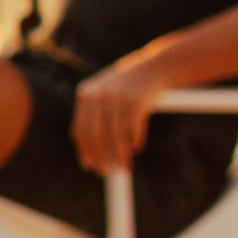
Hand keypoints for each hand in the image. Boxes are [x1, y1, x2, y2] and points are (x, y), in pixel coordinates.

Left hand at [72, 58, 170, 174]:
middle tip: (105, 172)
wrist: (157, 65)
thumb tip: (93, 151)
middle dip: (99, 156)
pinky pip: (131, 128)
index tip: (89, 165)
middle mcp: (97, 94)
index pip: (79, 129)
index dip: (84, 150)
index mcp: (85, 94)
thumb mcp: (106, 93)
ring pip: (114, 135)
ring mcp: (116, 96)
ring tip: (123, 166)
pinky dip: (133, 141)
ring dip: (119, 154)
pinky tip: (136, 148)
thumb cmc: (130, 85)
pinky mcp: (135, 99)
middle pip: (94, 134)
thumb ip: (96, 116)